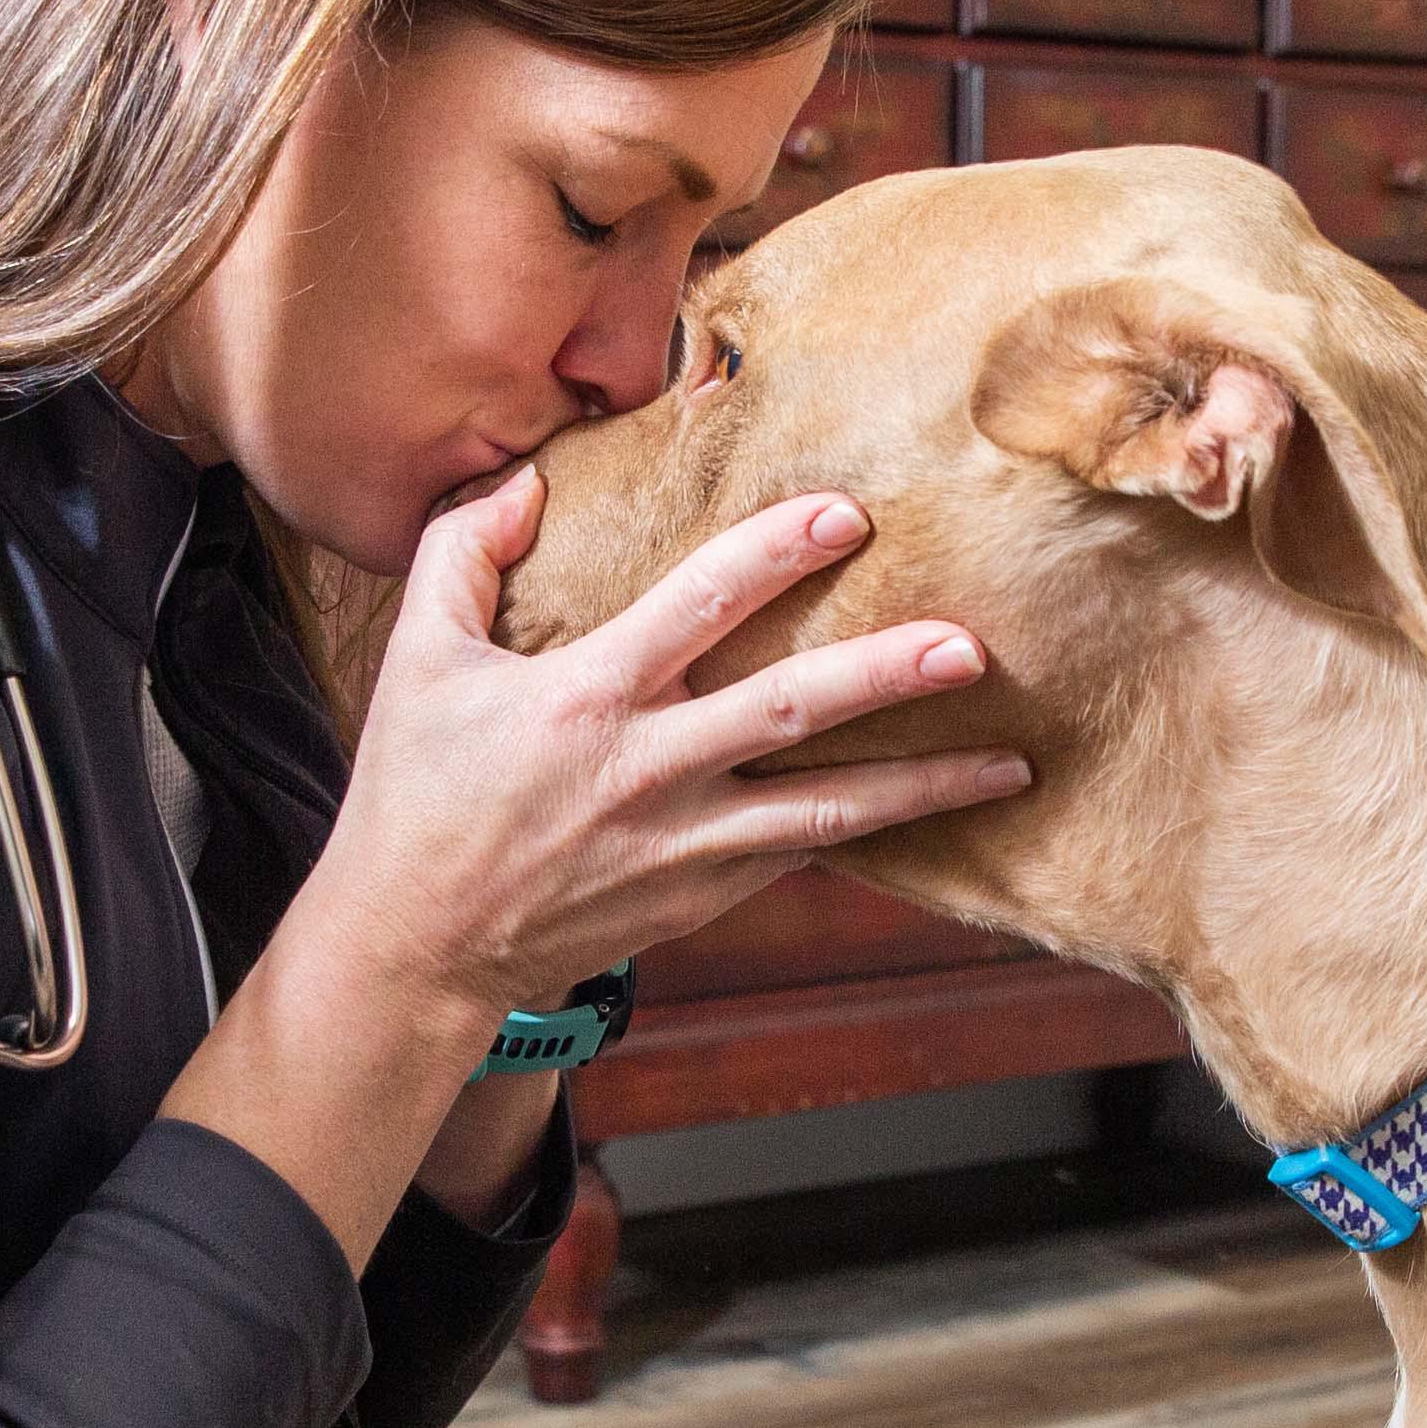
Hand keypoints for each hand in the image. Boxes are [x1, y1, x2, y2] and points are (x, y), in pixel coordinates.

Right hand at [300, 469, 1032, 1034]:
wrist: (418, 946)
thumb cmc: (417, 795)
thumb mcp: (417, 659)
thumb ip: (463, 555)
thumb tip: (525, 481)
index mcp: (585, 696)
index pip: (697, 606)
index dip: (774, 554)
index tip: (846, 516)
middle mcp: (647, 769)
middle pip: (788, 710)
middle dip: (884, 676)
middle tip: (971, 646)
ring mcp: (684, 842)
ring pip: (826, 807)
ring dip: (922, 786)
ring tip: (1009, 764)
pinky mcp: (702, 893)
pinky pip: (805, 853)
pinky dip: (874, 831)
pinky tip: (938, 809)